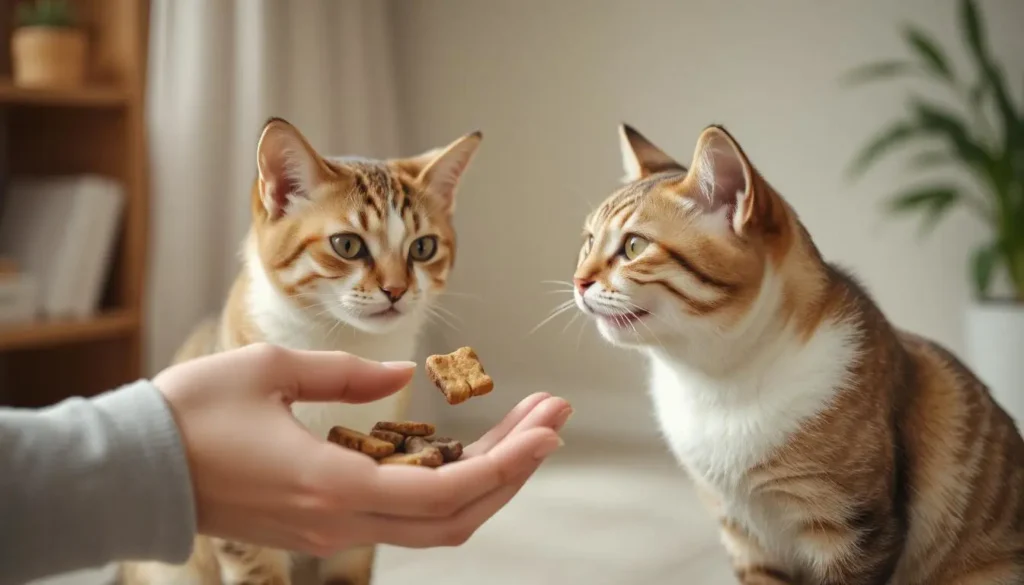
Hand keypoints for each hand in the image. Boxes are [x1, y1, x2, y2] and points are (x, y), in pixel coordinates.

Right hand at [154, 343, 569, 554]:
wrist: (131, 470)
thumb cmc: (190, 415)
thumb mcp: (271, 369)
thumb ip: (346, 376)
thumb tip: (403, 376)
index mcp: (334, 484)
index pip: (448, 492)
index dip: (508, 463)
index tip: (548, 426)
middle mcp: (341, 519)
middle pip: (456, 515)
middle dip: (514, 468)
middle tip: (552, 417)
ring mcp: (331, 528)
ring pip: (434, 521)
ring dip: (485, 477)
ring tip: (521, 427)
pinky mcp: (320, 522)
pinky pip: (402, 514)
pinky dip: (446, 484)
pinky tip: (462, 445)